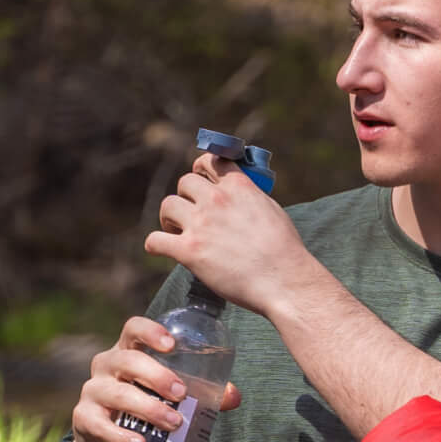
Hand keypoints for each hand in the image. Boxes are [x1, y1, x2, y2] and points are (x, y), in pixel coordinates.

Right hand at [71, 315, 241, 441]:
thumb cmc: (145, 408)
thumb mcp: (168, 396)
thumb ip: (201, 393)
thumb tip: (233, 397)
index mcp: (129, 352)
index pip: (133, 329)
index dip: (150, 331)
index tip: (172, 344)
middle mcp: (106, 366)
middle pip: (127, 360)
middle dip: (156, 375)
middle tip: (182, 393)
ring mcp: (92, 392)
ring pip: (117, 393)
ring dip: (148, 408)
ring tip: (173, 423)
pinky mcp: (83, 419)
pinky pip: (100, 425)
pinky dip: (121, 436)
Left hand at [146, 152, 313, 314]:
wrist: (283, 280)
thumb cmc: (284, 251)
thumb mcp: (272, 210)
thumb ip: (251, 198)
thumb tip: (241, 196)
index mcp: (239, 187)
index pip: (210, 161)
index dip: (201, 169)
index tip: (201, 179)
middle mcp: (216, 200)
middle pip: (184, 182)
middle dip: (186, 196)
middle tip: (190, 214)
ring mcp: (200, 224)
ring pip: (167, 206)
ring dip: (170, 218)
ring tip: (176, 231)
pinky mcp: (188, 250)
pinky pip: (155, 240)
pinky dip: (156, 244)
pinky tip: (162, 248)